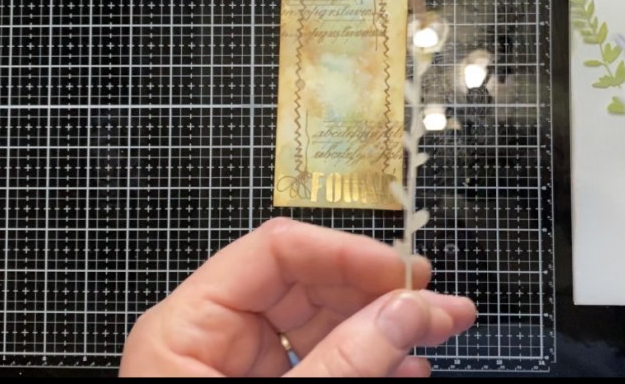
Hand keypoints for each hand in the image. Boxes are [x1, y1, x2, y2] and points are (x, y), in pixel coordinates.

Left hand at [119, 217, 476, 376]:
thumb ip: (347, 364)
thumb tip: (408, 312)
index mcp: (188, 327)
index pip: (275, 253)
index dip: (344, 254)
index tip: (403, 274)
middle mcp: (212, 340)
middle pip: (305, 285)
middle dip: (376, 293)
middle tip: (436, 305)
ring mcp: (240, 373)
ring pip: (322, 325)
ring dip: (383, 329)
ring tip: (435, 334)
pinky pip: (324, 364)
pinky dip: (369, 365)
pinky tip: (407, 369)